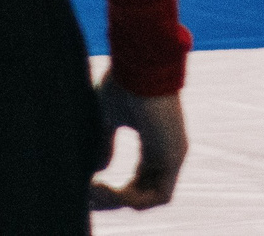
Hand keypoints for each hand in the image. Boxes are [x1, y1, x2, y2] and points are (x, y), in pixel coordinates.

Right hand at [89, 80, 185, 210]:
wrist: (139, 63)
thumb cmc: (125, 81)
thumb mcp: (109, 118)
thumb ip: (105, 144)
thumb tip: (98, 170)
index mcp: (153, 142)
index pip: (138, 181)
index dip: (114, 192)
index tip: (88, 186)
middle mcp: (166, 152)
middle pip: (143, 193)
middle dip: (113, 200)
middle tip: (88, 193)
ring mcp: (173, 154)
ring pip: (150, 198)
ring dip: (120, 200)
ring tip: (95, 189)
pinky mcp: (175, 156)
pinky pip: (160, 196)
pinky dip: (134, 198)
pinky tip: (111, 188)